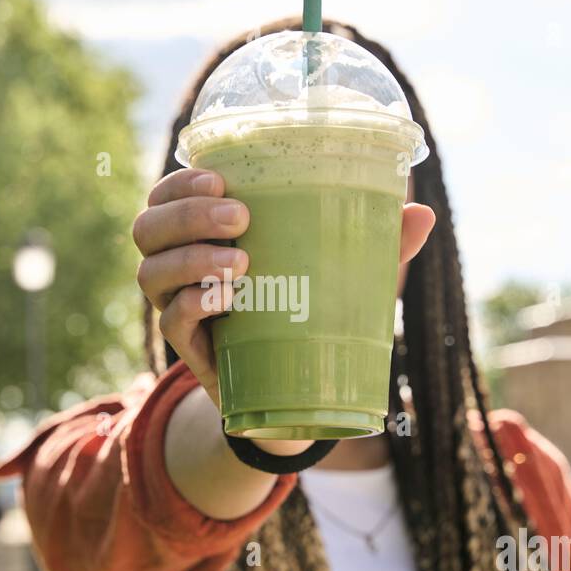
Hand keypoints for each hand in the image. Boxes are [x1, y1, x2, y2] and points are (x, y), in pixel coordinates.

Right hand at [134, 168, 436, 409]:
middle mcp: (179, 266)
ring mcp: (179, 306)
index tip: (222, 179)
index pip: (166, 196)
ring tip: (242, 263)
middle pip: (148, 228)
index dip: (181, 183)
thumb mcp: (342, 273)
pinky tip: (227, 299)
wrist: (293, 390)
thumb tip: (422, 213)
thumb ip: (376, 243)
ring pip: (151, 271)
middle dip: (187, 215)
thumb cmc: (308, 309)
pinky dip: (192, 305)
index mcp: (202, 234)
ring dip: (190, 258)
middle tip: (242, 219)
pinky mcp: (189, 348)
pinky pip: (171, 320)